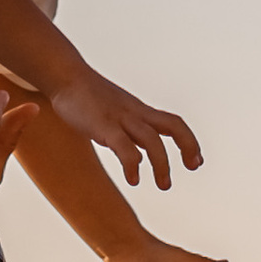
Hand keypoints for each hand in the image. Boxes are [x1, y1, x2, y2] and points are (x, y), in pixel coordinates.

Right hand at [51, 64, 201, 193]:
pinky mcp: (103, 125)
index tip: (196, 162)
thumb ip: (129, 134)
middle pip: (173, 125)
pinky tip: (134, 179)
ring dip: (162, 164)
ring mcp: (120, 118)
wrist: (64, 75)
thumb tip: (138, 155)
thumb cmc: (86, 97)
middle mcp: (135, 113)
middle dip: (188, 146)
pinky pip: (124, 146)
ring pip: (152, 139)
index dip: (189, 142)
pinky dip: (132, 165)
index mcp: (140, 112)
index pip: (173, 123)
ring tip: (164, 186)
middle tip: (193, 168)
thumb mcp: (116, 115)